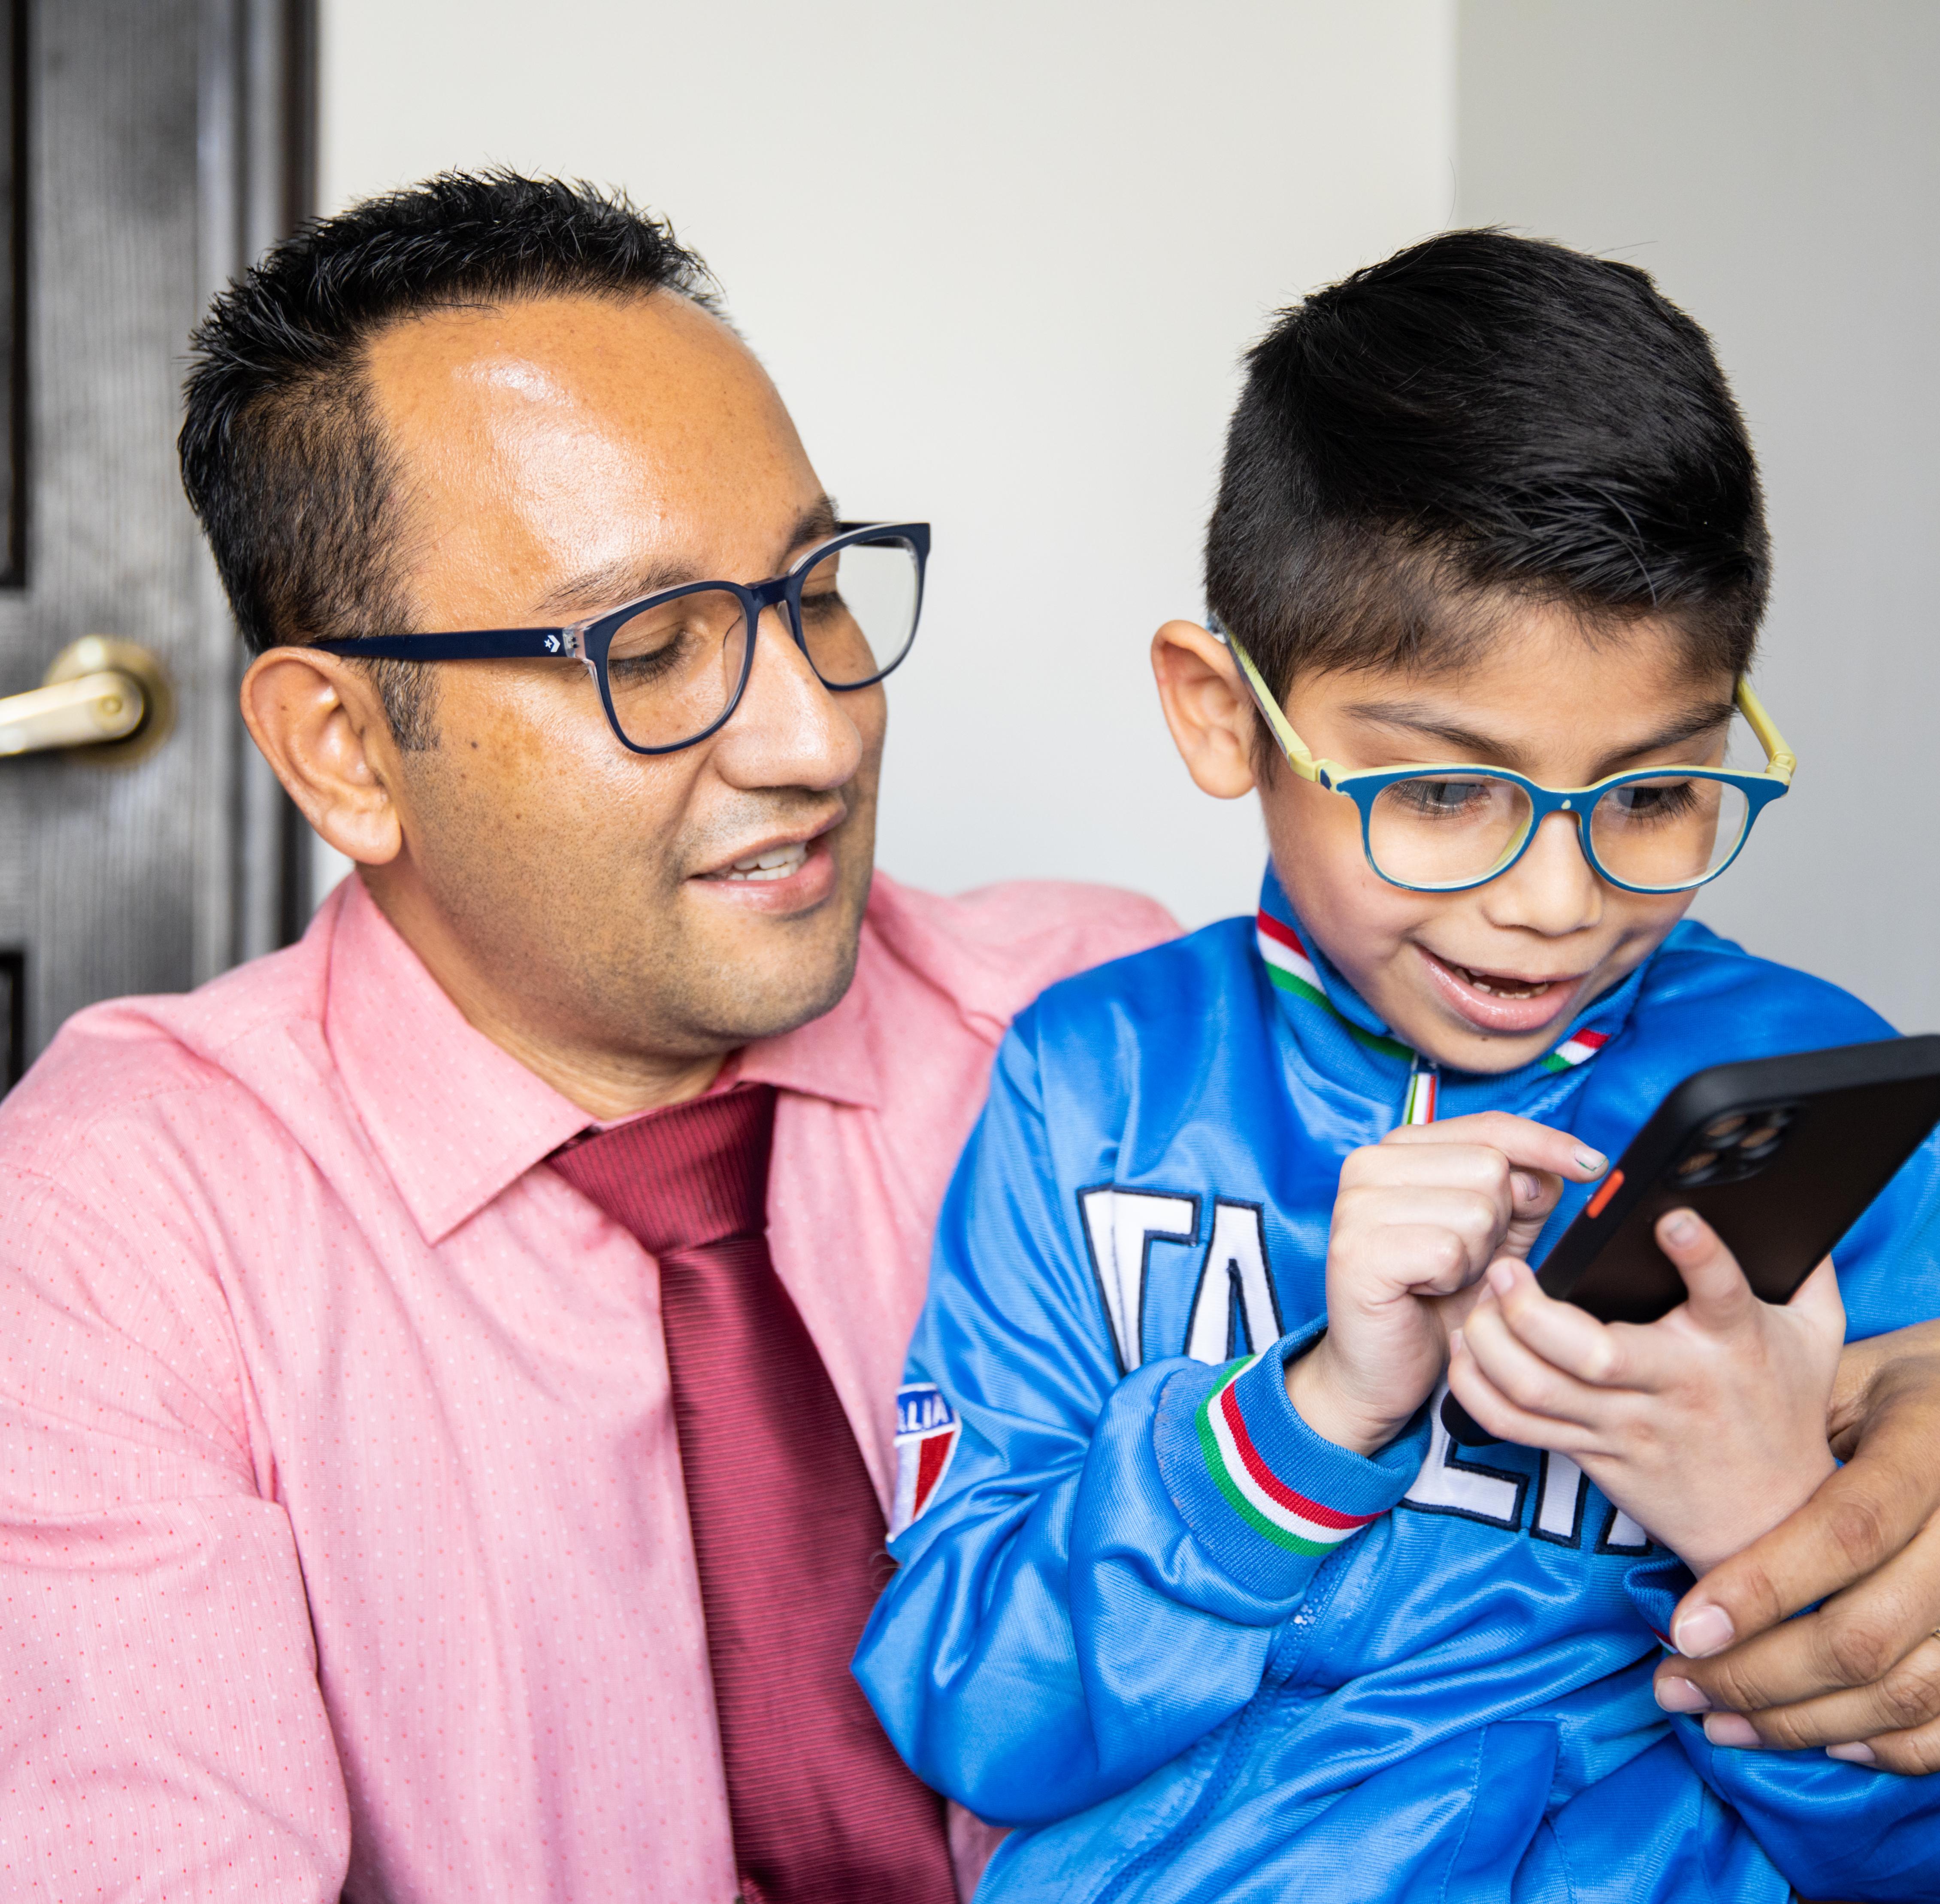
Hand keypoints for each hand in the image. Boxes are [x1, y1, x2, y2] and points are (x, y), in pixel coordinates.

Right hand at [1290, 1113, 1606, 1455]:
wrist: (1380, 1371)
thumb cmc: (1436, 1300)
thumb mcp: (1494, 1237)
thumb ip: (1523, 1195)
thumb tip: (1557, 1170)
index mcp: (1400, 1148)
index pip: (1490, 1127)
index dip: (1547, 1144)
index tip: (1593, 1165)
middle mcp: (1369, 1163)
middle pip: (1490, 1167)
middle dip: (1498, 1223)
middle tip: (1462, 1259)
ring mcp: (1357, 1204)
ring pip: (1475, 1209)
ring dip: (1475, 1258)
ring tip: (1442, 1278)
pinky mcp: (1357, 1250)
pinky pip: (1447, 1251)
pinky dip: (1451, 1281)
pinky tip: (1426, 1292)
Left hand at [1447, 1209, 1842, 1573]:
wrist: (1772, 1518)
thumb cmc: (1784, 1409)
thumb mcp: (1815, 1335)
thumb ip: (1806, 1269)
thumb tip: (1796, 1202)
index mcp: (1732, 1342)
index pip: (1722, 1294)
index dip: (1699, 1255)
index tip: (1672, 1219)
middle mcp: (1673, 1384)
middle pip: (1592, 1354)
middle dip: (1533, 1309)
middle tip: (1504, 1267)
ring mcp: (1626, 1425)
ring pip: (1538, 1390)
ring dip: (1491, 1343)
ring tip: (1478, 1301)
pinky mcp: (1592, 1454)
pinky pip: (1518, 1426)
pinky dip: (1478, 1390)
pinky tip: (1466, 1351)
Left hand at [1649, 1319, 1939, 1772]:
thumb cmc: (1892, 1389)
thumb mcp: (1841, 1377)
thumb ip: (1779, 1430)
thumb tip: (1685, 1499)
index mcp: (1930, 1445)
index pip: (1845, 1532)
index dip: (1762, 1588)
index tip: (1682, 1628)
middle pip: (1867, 1632)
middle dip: (1757, 1675)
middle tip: (1675, 1686)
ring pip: (1905, 1690)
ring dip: (1802, 1722)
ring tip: (1717, 1720)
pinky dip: (1885, 1744)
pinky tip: (1821, 1738)